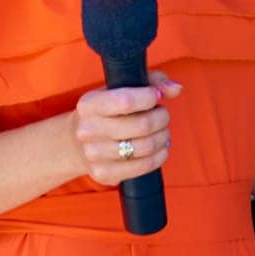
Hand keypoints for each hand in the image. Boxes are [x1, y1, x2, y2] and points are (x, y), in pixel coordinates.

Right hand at [68, 69, 182, 185]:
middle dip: (162, 118)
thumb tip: (176, 89)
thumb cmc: (109, 110)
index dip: (149, 97)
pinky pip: (144, 166)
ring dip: (163, 137)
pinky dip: (160, 155)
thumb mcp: (122, 88)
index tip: (157, 96)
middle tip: (163, 115)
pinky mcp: (104, 174)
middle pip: (142, 126)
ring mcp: (94, 155)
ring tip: (162, 131)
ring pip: (146, 147)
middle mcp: (87, 130)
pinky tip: (160, 147)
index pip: (126, 101)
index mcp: (89, 104)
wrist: (79, 143)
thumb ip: (152, 81)